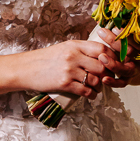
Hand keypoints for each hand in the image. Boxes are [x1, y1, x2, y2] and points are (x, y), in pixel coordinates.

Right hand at [17, 37, 135, 98]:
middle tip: (107, 79)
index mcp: (75, 45)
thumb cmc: (46, 58)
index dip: (111, 57)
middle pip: (102, 66)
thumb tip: (100, 57)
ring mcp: (69, 70)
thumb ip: (81, 50)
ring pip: (96, 80)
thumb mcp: (65, 48)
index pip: (101, 48)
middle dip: (107, 74)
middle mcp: (74, 56)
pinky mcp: (65, 84)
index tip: (112, 64)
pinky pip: (86, 91)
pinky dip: (91, 95)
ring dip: (100, 87)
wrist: (27, 68)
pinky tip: (91, 95)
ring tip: (97, 88)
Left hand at [89, 27, 137, 88]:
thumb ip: (119, 28)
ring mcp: (134, 70)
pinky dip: (113, 82)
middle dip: (116, 44)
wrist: (138, 58)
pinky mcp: (128, 79)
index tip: (114, 27)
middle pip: (130, 52)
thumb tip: (105, 20)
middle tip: (103, 34)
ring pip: (126, 70)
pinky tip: (104, 79)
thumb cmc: (130, 42)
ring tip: (101, 58)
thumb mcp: (128, 33)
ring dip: (113, 65)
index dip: (125, 33)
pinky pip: (122, 82)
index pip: (136, 38)